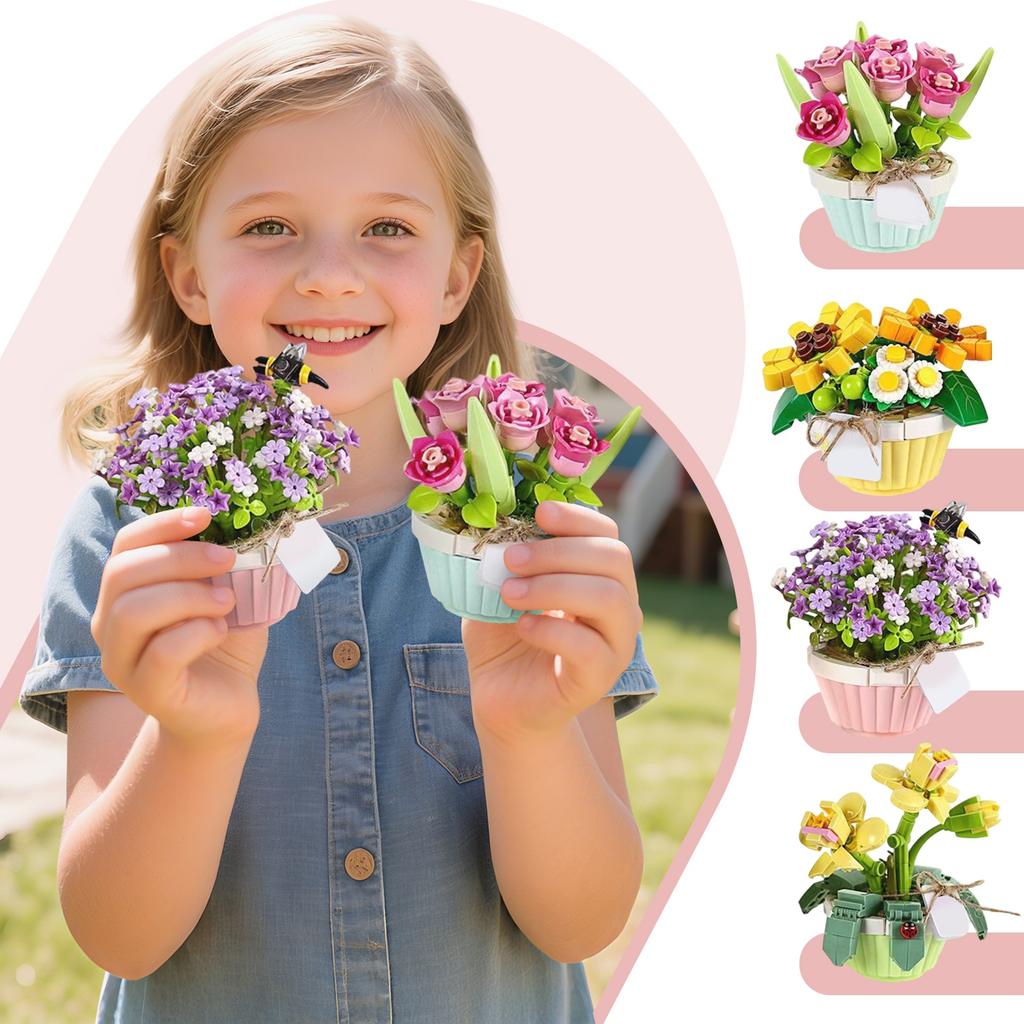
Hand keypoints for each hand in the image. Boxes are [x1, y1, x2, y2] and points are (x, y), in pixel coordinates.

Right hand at [91, 505, 268, 747]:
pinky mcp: (146, 691)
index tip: (205, 516)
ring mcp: (122, 660)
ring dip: (188, 595)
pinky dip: (196, 632)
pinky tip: (219, 631)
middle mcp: (110, 624)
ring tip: (228, 601)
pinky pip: (160, 652)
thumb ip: (226, 566)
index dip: (161, 524)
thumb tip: (244, 528)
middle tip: (227, 559)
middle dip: (180, 557)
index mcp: (125, 593)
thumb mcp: (228, 594)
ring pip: (133, 611)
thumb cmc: (224, 645)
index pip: (125, 545)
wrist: (227, 707)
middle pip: (122, 573)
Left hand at [462, 501, 641, 743]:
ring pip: (608, 598)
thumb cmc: (503, 637)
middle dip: (558, 551)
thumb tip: (496, 526)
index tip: (538, 513)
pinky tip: (522, 626)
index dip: (576, 518)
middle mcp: (618, 606)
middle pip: (614, 558)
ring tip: (510, 593)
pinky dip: (551, 629)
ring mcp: (615, 643)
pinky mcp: (600, 678)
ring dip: (553, 586)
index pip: (607, 534)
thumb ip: (503, 560)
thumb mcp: (498, 588)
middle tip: (511, 559)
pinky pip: (588, 646)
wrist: (500, 699)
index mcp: (598, 576)